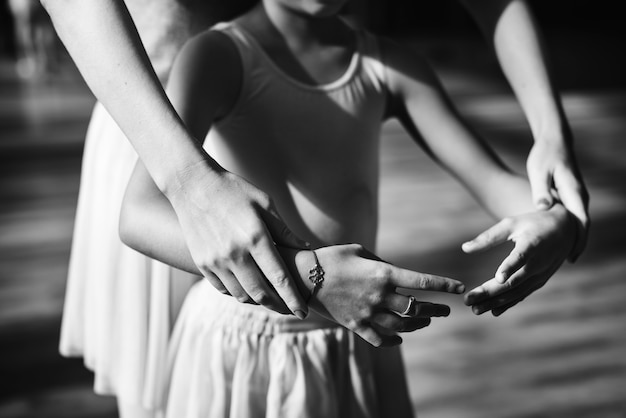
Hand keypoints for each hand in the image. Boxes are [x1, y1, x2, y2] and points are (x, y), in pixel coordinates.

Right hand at [168, 163, 309, 317]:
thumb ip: (284, 230)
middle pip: (261, 293)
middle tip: (289, 310)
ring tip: (270, 299)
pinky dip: (238, 293)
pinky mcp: (202, 264)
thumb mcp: (264, 203)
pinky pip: (224, 289)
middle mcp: (235, 253)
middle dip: (279, 306)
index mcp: (256, 237)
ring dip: (258, 301)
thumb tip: (306, 250)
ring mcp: (216, 261)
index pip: (279, 278)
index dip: (293, 299)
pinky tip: (248, 288)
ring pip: (242, 295)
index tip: (303, 312)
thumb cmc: (234, 190)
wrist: (192, 185)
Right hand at [307, 244, 464, 346]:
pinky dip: (393, 340)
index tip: (459, 288)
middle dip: (435, 310)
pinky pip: (379, 338)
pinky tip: (400, 337)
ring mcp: (367, 313)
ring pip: (402, 325)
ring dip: (418, 324)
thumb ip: (381, 263)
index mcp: (382, 274)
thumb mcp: (360, 250)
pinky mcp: (355, 325)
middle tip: (446, 311)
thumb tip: (397, 274)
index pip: (421, 281)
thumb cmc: (331, 257)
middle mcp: (379, 295)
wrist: (303, 277)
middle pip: (416, 308)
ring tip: (426, 321)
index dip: (443, 284)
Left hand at [462, 204, 574, 315]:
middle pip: (514, 280)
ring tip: (475, 309)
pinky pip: (523, 294)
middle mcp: (539, 262)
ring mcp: (541, 275)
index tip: (497, 278)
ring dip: (495, 302)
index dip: (510, 267)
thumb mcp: (511, 223)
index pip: (521, 256)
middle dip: (490, 292)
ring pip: (517, 292)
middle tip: (468, 300)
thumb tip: (464, 248)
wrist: (566, 231)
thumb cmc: (533, 224)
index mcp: (533, 243)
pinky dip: (509, 303)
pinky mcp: (540, 281)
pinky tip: (493, 311)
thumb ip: (488, 237)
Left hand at [527, 139, 589, 260]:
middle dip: (578, 243)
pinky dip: (570, 228)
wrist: (554, 142)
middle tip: (569, 261)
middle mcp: (580, 196)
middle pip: (583, 225)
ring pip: (579, 221)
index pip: (581, 221)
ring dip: (574, 237)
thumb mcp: (538, 172)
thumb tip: (543, 207)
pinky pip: (574, 216)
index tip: (572, 255)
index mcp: (574, 192)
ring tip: (564, 256)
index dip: (578, 240)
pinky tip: (560, 239)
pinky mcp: (571, 196)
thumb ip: (540, 190)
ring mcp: (577, 196)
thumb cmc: (544, 156)